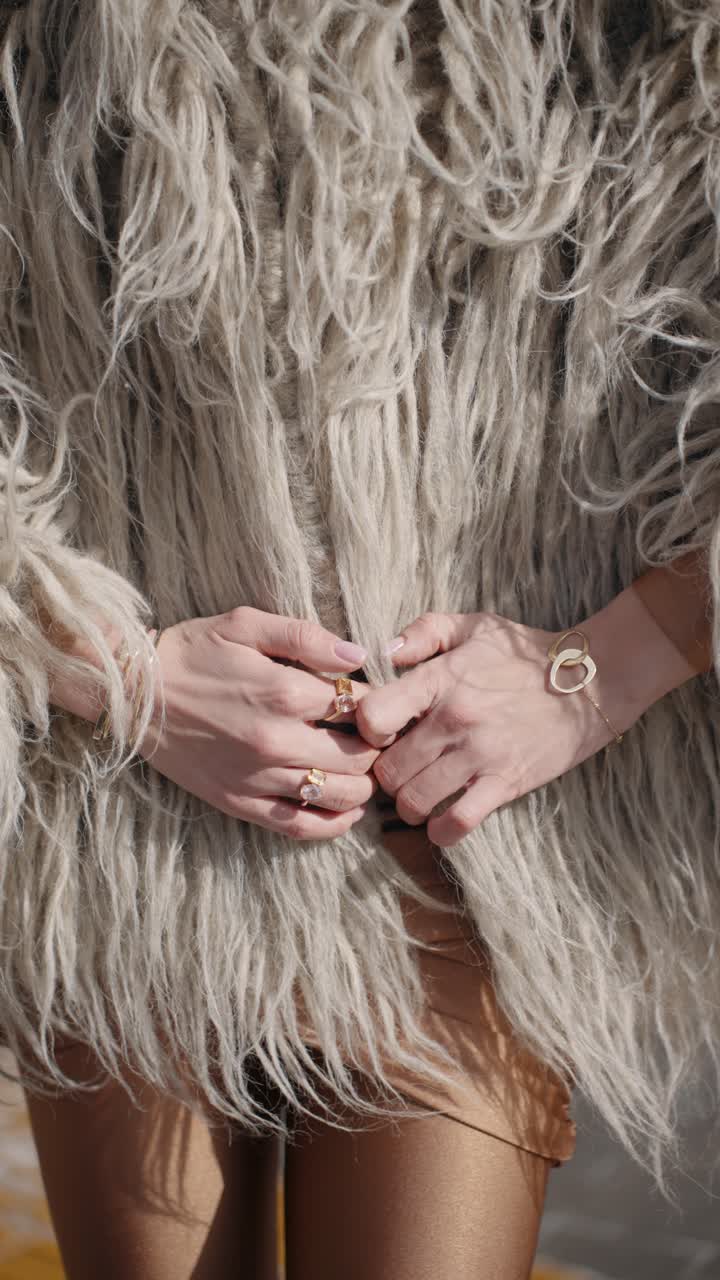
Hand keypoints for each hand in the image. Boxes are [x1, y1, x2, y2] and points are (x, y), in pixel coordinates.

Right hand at [54, 606, 379, 840]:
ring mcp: (259, 776)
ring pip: (339, 794)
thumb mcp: (246, 624)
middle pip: (360, 754)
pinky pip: (300, 826)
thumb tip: (359, 654)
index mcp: (285, 691)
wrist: (133, 694)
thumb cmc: (192, 652)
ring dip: (364, 784)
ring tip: (365, 769)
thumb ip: (306, 636)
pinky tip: (347, 810)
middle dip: (376, 744)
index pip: (361, 705)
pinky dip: (334, 824)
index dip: (377, 702)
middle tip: (376, 736)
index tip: (376, 700)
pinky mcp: (240, 802)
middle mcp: (277, 739)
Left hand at [357, 589, 698, 846]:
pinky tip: (442, 818)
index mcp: (440, 680)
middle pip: (388, 771)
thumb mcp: (473, 627)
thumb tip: (383, 653)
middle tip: (400, 768)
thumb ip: (423, 632)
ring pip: (413, 802)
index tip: (382, 732)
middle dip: (386, 775)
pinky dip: (440, 830)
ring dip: (408, 805)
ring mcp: (479, 756)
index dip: (367, 731)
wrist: (589, 681)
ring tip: (419, 792)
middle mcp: (454, 720)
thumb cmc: (524, 653)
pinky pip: (456, 823)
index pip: (373, 717)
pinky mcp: (505, 784)